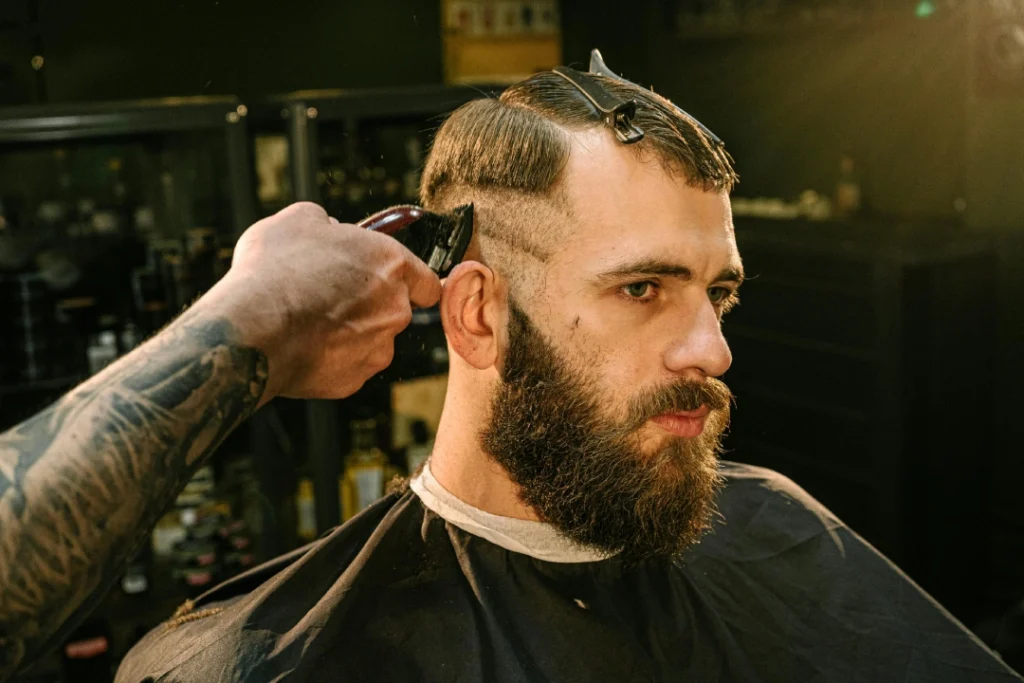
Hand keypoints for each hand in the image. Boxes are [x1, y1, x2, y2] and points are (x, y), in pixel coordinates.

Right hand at [204, 202, 441, 399]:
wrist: (252, 327)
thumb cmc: (275, 269)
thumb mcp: (298, 221)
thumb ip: (328, 223)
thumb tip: (330, 230)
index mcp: (390, 264)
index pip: (426, 281)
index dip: (412, 283)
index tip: (395, 285)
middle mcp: (395, 309)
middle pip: (394, 310)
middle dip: (368, 305)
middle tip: (327, 296)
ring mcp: (377, 348)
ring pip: (371, 340)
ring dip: (349, 333)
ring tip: (307, 321)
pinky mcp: (354, 380)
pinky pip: (347, 366)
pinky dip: (329, 358)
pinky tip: (301, 345)